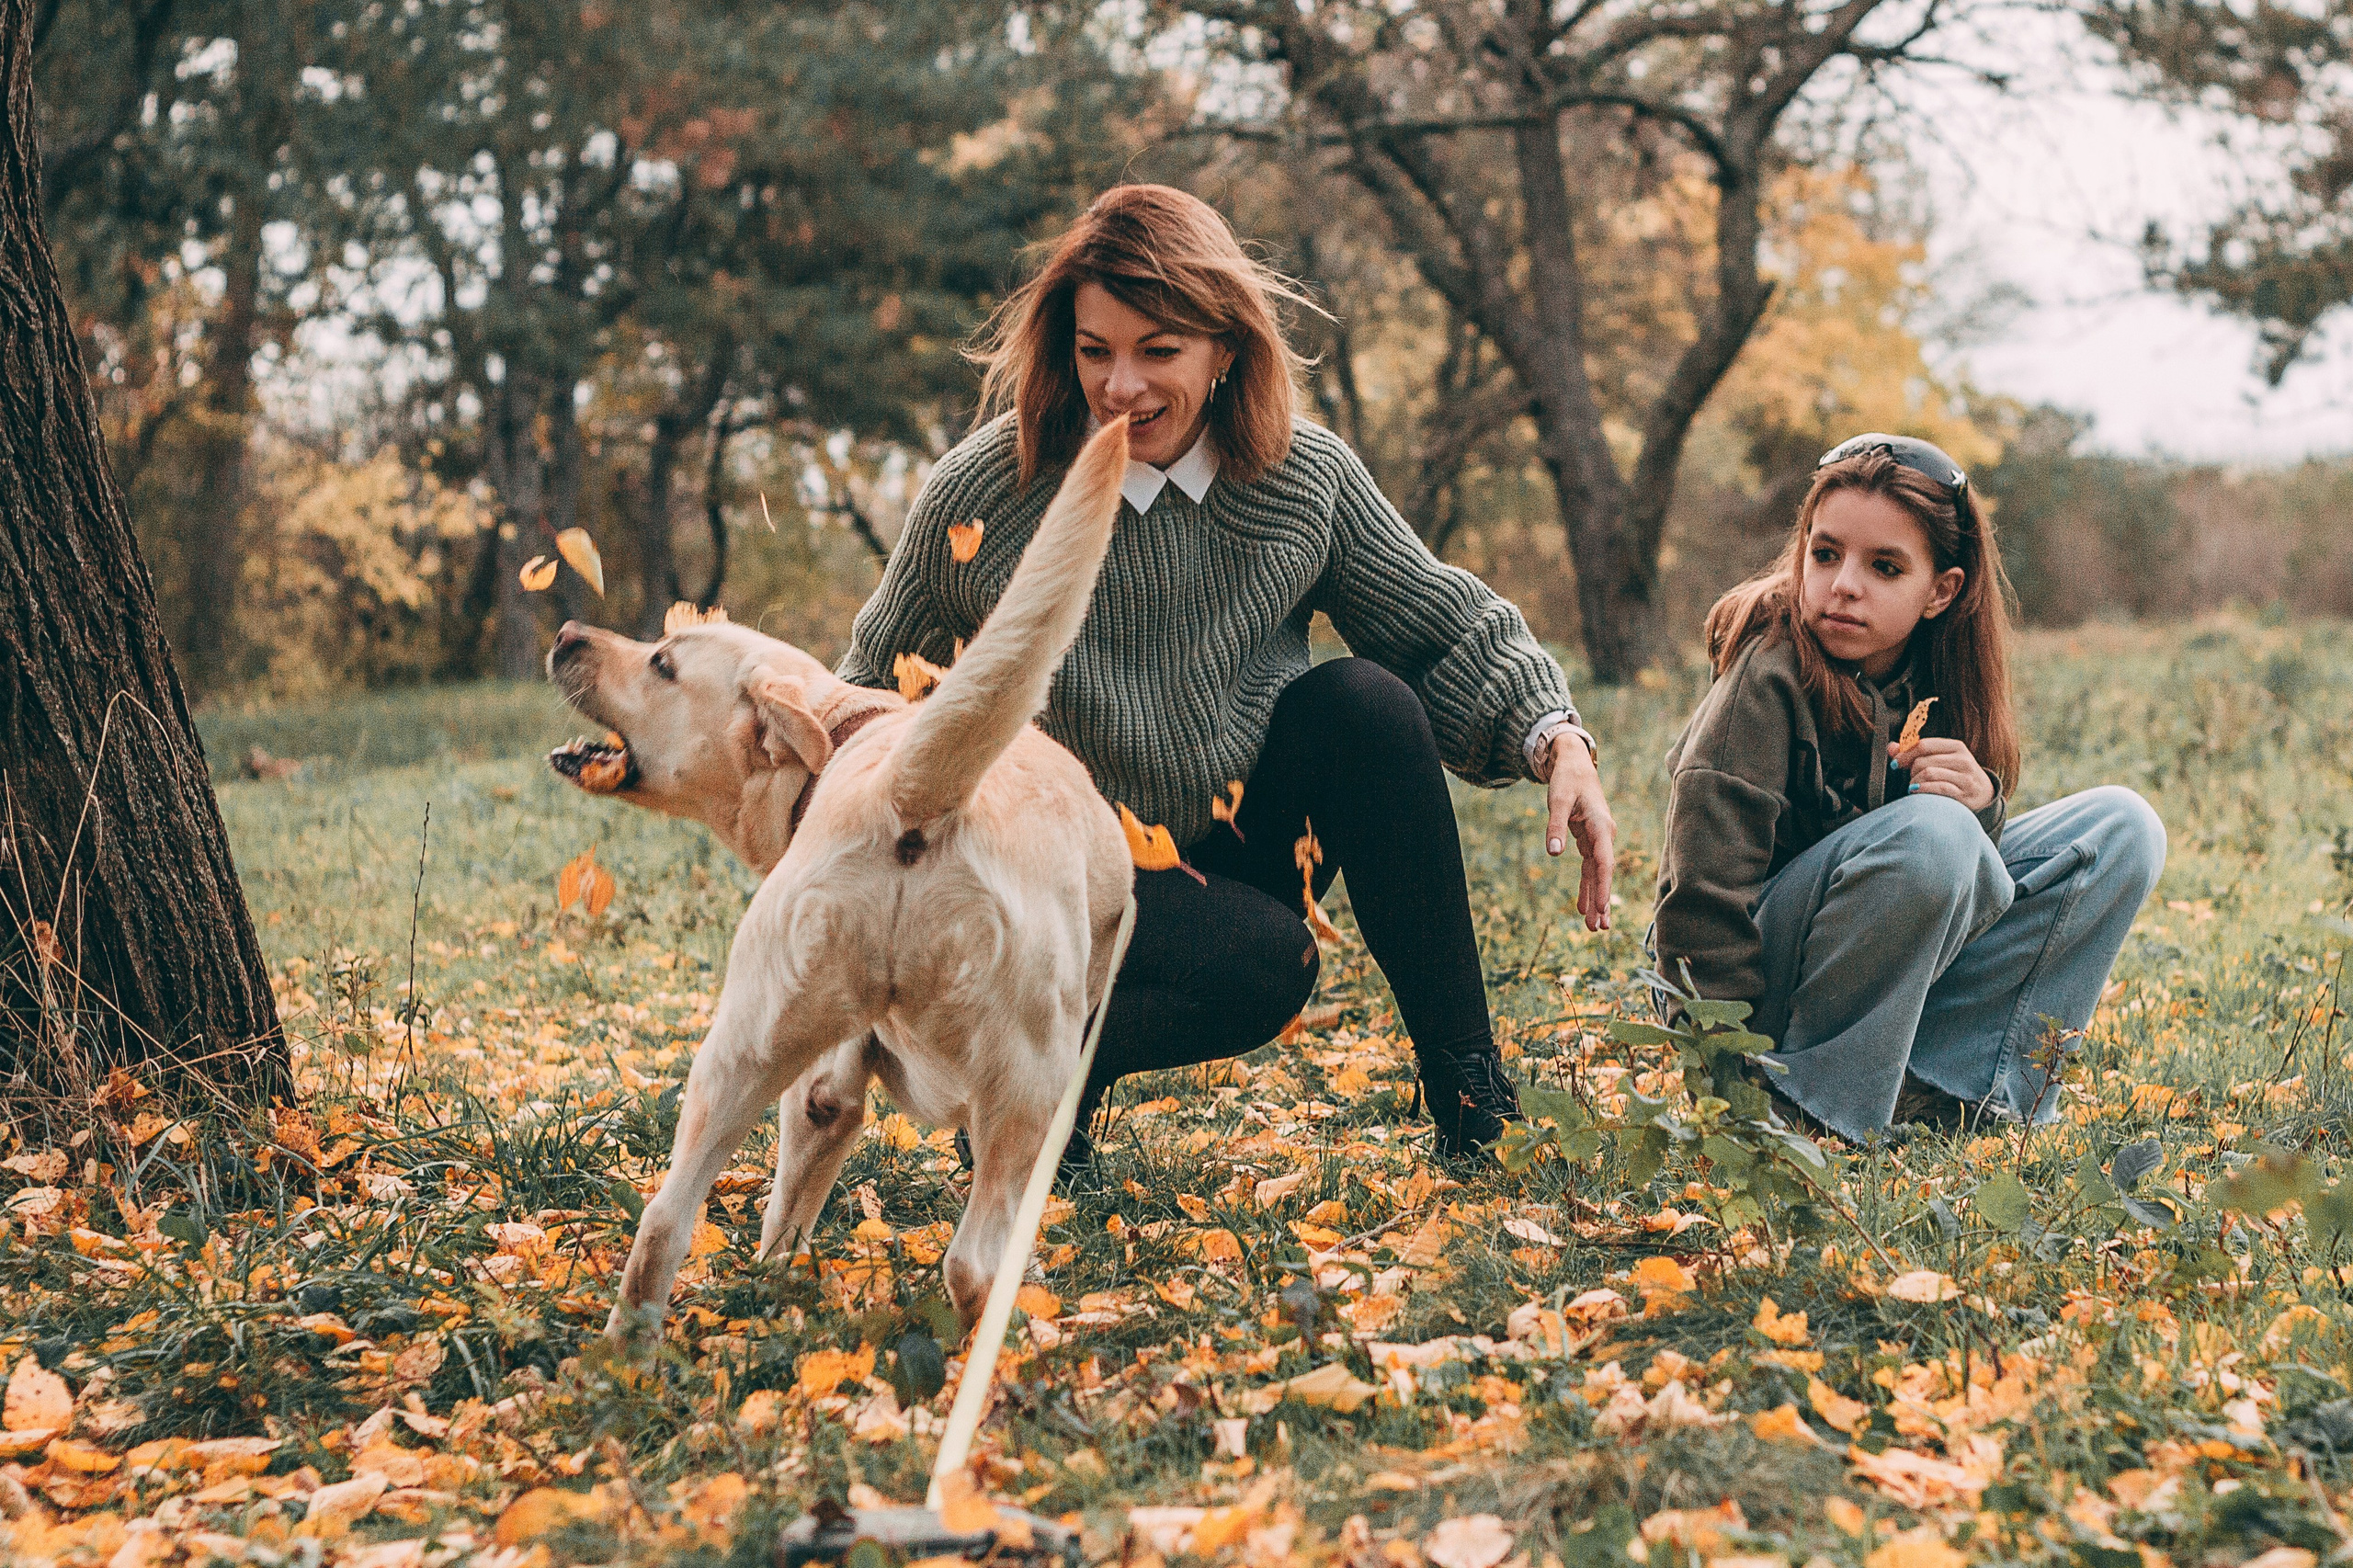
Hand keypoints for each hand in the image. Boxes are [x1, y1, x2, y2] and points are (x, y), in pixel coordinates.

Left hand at [1545, 730, 1615, 930]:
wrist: (1575, 765)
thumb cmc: (1567, 779)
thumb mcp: (1557, 799)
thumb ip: (1555, 826)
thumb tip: (1553, 853)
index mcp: (1602, 826)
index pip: (1604, 862)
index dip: (1604, 886)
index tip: (1603, 907)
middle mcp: (1605, 835)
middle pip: (1604, 873)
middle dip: (1602, 901)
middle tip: (1599, 928)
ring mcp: (1599, 839)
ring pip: (1598, 874)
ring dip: (1596, 899)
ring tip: (1594, 926)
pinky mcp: (1590, 840)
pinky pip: (1590, 868)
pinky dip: (1587, 886)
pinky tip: (1584, 906)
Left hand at [1894, 736, 1994, 810]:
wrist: (1983, 793)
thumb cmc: (1956, 774)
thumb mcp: (1941, 759)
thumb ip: (1916, 752)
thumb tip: (1891, 747)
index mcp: (1956, 746)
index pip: (1924, 745)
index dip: (1905, 754)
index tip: (1896, 763)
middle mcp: (1962, 760)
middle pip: (1923, 761)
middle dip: (1911, 770)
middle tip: (1911, 777)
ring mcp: (1965, 777)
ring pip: (1928, 774)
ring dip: (1915, 782)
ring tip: (1915, 786)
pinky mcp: (1964, 793)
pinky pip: (1937, 788)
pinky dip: (1922, 790)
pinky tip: (1917, 792)